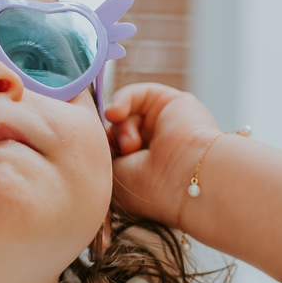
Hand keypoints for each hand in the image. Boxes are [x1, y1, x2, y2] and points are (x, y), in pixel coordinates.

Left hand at [105, 82, 220, 227]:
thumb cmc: (150, 188)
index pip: (114, 149)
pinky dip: (121, 101)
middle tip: (123, 154)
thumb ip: (102, 149)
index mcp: (147, 170)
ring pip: (126, 113)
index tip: (98, 157)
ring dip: (121, 128)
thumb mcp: (113, 173)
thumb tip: (94, 129)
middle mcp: (158, 147)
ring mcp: (167, 125)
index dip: (101, 148)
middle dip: (113, 140)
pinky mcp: (174, 102)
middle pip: (118, 130)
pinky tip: (115, 114)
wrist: (187, 180)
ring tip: (130, 145)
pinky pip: (136, 94)